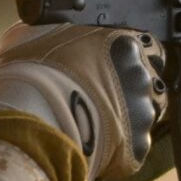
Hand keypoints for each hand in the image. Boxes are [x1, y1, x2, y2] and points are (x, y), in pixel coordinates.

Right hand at [0, 23, 167, 180]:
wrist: (31, 117)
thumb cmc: (31, 71)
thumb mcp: (37, 33)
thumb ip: (58, 31)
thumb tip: (50, 31)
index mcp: (124, 43)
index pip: (147, 46)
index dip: (132, 58)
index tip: (116, 68)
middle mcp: (141, 75)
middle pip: (149, 82)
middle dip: (131, 90)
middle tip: (103, 98)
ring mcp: (142, 111)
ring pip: (144, 115)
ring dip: (127, 119)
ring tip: (96, 125)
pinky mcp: (137, 146)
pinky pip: (133, 148)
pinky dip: (118, 150)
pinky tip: (94, 145)